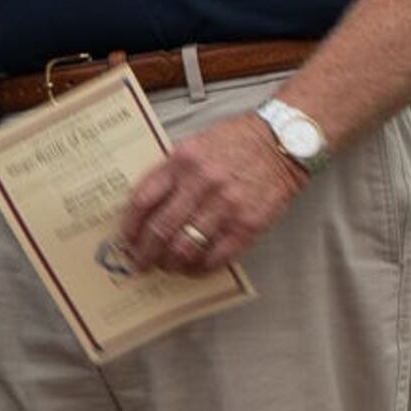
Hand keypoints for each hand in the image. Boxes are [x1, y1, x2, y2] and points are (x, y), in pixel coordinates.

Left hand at [116, 113, 304, 273]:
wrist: (284, 141)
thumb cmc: (237, 142)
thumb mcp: (193, 145)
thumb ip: (169, 173)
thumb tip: (143, 208)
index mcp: (182, 161)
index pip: (142, 201)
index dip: (129, 227)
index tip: (125, 240)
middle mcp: (201, 183)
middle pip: (160, 229)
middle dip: (144, 252)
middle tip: (139, 263)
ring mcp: (226, 205)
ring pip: (186, 247)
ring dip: (170, 263)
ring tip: (166, 267)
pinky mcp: (249, 223)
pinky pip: (217, 256)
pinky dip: (200, 268)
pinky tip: (194, 269)